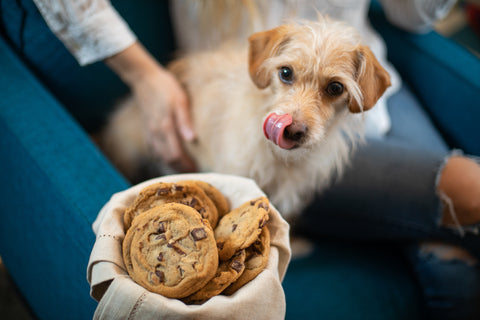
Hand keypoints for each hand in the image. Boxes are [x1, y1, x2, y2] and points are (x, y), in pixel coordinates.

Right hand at [105, 42, 196, 172]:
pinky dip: (161, 158)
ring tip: (184, 169)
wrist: (144, 78)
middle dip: (180, 169)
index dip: (186, 165)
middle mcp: (155, 134)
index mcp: (165, 128)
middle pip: (167, 160)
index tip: (197, 170)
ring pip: (159, 156)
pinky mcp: (147, 129)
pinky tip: (168, 159)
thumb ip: (185, 120)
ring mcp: (150, 132)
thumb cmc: (166, 87)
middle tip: (194, 173)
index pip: (175, 155)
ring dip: (171, 165)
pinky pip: (153, 150)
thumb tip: (192, 139)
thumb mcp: (180, 100)